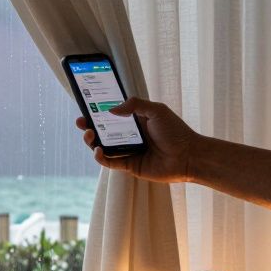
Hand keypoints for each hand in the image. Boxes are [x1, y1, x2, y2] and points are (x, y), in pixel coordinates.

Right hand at [74, 98, 201, 182]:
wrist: (189, 157)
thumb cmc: (176, 132)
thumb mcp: (157, 110)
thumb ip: (134, 105)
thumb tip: (111, 110)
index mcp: (135, 121)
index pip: (111, 115)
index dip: (98, 112)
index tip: (86, 106)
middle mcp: (129, 136)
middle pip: (103, 131)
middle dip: (89, 126)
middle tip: (81, 122)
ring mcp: (129, 151)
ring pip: (103, 147)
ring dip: (92, 141)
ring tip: (89, 135)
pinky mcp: (130, 166)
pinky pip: (110, 162)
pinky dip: (101, 157)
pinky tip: (98, 150)